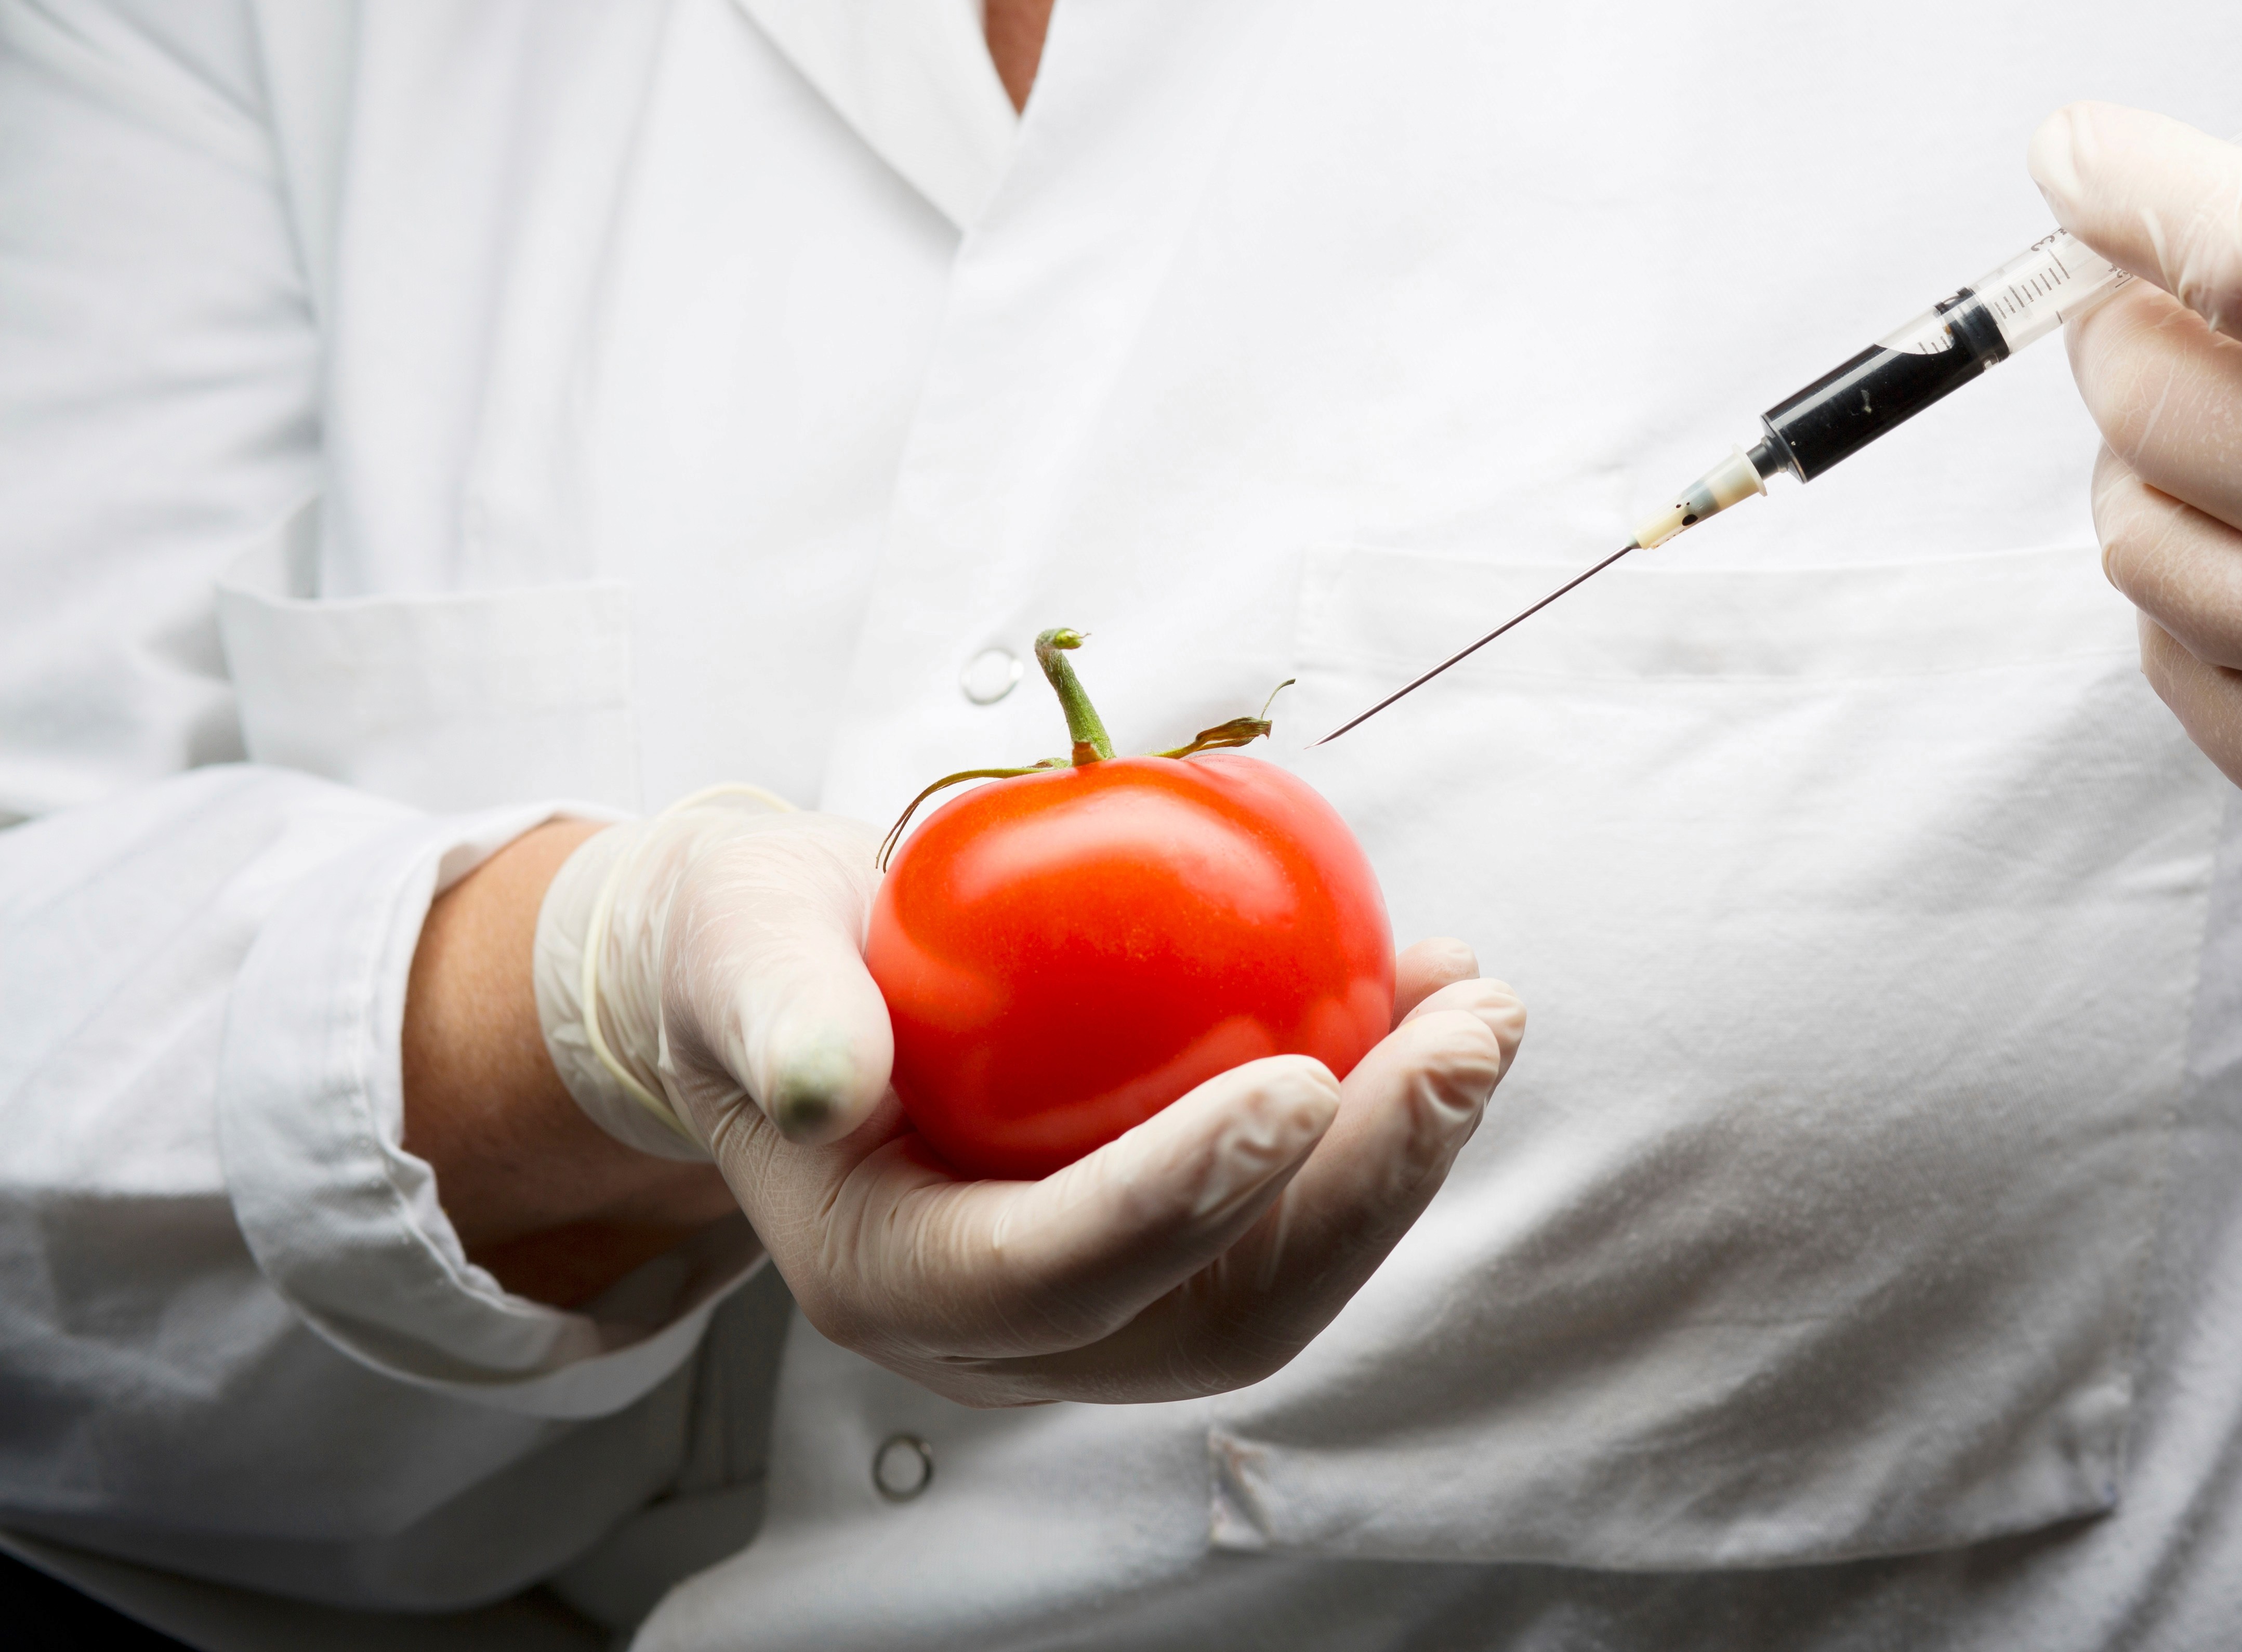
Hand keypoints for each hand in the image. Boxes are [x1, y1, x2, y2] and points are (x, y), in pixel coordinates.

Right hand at [537, 797, 1523, 1401]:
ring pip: (1284, 1277)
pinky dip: (1379, 1117)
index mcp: (885, 1276)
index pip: (1047, 1272)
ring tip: (1477, 1010)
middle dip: (1361, 1195)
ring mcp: (1099, 1300)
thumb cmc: (750, 954)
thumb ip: (773, 1008)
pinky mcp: (1168, 1243)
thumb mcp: (731, 948)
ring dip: (1402, 1158)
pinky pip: (1295, 1212)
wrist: (785, 981)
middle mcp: (1003, 1327)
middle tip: (1465, 1041)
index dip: (1174, 1197)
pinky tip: (1428, 993)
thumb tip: (828, 1076)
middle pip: (1215, 1313)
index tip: (1297, 1082)